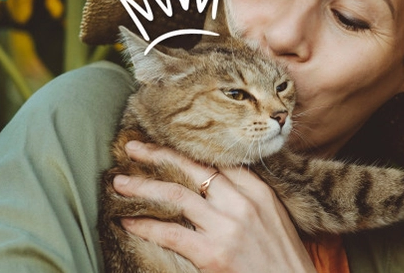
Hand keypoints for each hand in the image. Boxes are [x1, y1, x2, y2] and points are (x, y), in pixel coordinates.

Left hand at [111, 141, 316, 272]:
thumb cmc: (283, 260)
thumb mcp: (274, 220)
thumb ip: (248, 200)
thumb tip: (216, 189)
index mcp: (258, 191)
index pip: (217, 160)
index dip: (186, 149)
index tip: (165, 143)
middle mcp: (242, 203)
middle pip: (191, 168)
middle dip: (158, 155)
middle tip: (132, 147)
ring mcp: (227, 227)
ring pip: (174, 194)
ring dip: (142, 186)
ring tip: (119, 183)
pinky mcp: (212, 253)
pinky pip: (170, 232)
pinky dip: (145, 224)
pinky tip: (128, 220)